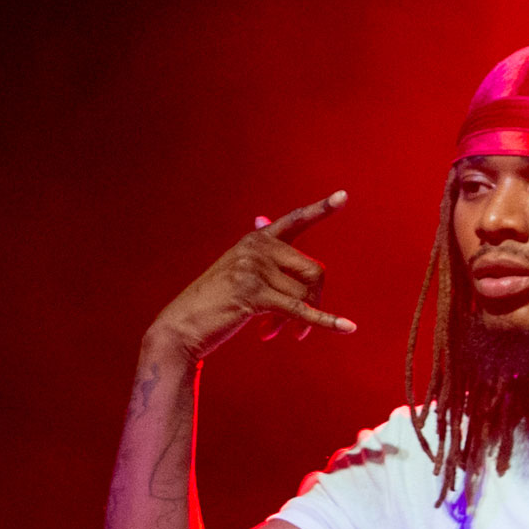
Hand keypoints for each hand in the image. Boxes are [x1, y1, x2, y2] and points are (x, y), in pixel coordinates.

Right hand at [150, 190, 355, 361]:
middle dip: (314, 300)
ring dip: (299, 322)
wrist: (181, 327)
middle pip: (314, 271)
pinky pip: (299, 310)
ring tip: (276, 331)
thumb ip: (258, 252)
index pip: (295, 220)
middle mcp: (257, 247)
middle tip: (298, 326)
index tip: (344, 196)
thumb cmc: (215, 302)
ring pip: (305, 295)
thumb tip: (262, 220)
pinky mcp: (253, 293)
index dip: (321, 209)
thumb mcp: (238, 270)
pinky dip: (325, 321)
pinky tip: (347, 328)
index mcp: (256, 239)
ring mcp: (254, 268)